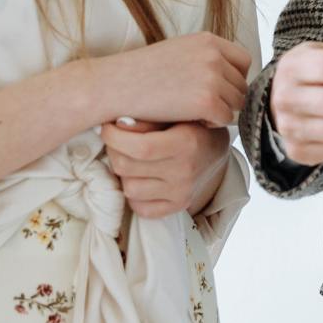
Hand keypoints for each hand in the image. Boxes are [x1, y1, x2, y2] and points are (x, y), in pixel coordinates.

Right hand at [84, 32, 253, 128]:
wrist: (114, 85)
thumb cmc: (142, 72)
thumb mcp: (179, 51)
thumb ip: (206, 58)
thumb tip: (231, 77)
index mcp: (208, 40)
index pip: (243, 61)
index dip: (234, 78)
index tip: (217, 90)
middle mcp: (214, 55)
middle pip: (241, 84)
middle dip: (227, 98)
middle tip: (202, 107)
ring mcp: (211, 77)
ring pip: (237, 103)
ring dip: (221, 111)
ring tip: (195, 113)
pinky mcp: (205, 100)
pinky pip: (226, 118)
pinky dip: (213, 123)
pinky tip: (192, 120)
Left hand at [101, 118, 230, 218]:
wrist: (215, 150)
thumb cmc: (189, 126)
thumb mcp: (175, 114)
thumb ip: (147, 119)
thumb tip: (118, 124)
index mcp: (186, 142)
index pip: (140, 147)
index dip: (115, 138)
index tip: (108, 128)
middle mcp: (185, 170)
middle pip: (127, 167)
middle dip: (114, 152)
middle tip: (117, 142)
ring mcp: (182, 192)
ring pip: (129, 189)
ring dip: (124, 174)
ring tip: (131, 160)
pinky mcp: (178, 206)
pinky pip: (141, 208)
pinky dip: (135, 195)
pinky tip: (141, 178)